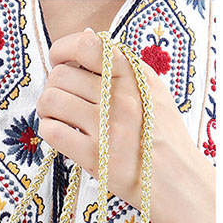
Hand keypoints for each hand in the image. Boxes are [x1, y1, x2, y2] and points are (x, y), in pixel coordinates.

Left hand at [36, 29, 211, 222]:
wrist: (176, 181)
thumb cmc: (160, 137)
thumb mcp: (152, 93)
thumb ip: (121, 69)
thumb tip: (84, 41)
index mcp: (135, 76)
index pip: (87, 46)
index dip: (62, 51)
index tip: (59, 62)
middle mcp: (121, 97)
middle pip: (61, 75)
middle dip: (53, 86)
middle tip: (59, 100)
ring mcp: (106, 126)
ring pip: (51, 100)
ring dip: (46, 109)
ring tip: (57, 117)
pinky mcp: (93, 155)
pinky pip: (51, 131)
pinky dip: (48, 130)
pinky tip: (60, 134)